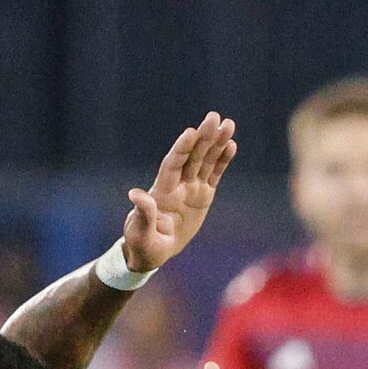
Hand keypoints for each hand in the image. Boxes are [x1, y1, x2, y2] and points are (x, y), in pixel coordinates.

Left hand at [121, 113, 236, 271]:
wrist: (152, 251)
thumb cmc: (143, 244)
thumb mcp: (140, 234)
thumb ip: (143, 214)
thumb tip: (136, 194)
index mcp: (162, 192)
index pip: (173, 164)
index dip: (182, 148)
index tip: (191, 131)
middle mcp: (177, 185)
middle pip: (192, 156)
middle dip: (204, 137)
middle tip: (215, 117)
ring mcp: (191, 189)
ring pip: (205, 161)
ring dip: (217, 143)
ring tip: (229, 124)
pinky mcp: (202, 196)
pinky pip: (214, 175)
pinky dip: (222, 161)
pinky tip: (231, 145)